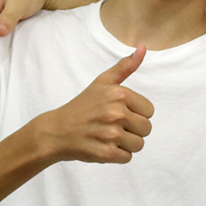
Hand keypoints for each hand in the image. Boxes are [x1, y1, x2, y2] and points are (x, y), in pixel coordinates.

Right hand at [32, 47, 153, 164]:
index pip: (149, 111)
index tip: (121, 113)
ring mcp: (111, 134)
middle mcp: (117, 113)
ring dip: (127, 144)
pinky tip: (105, 147)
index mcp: (120, 95)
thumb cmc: (82, 105)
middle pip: (146, 129)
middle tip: (114, 127)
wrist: (56, 132)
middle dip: (133, 130)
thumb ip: (125, 66)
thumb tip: (143, 47)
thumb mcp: (103, 82)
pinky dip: (118, 155)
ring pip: (139, 144)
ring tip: (110, 137)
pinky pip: (127, 158)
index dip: (137, 114)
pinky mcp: (105, 153)